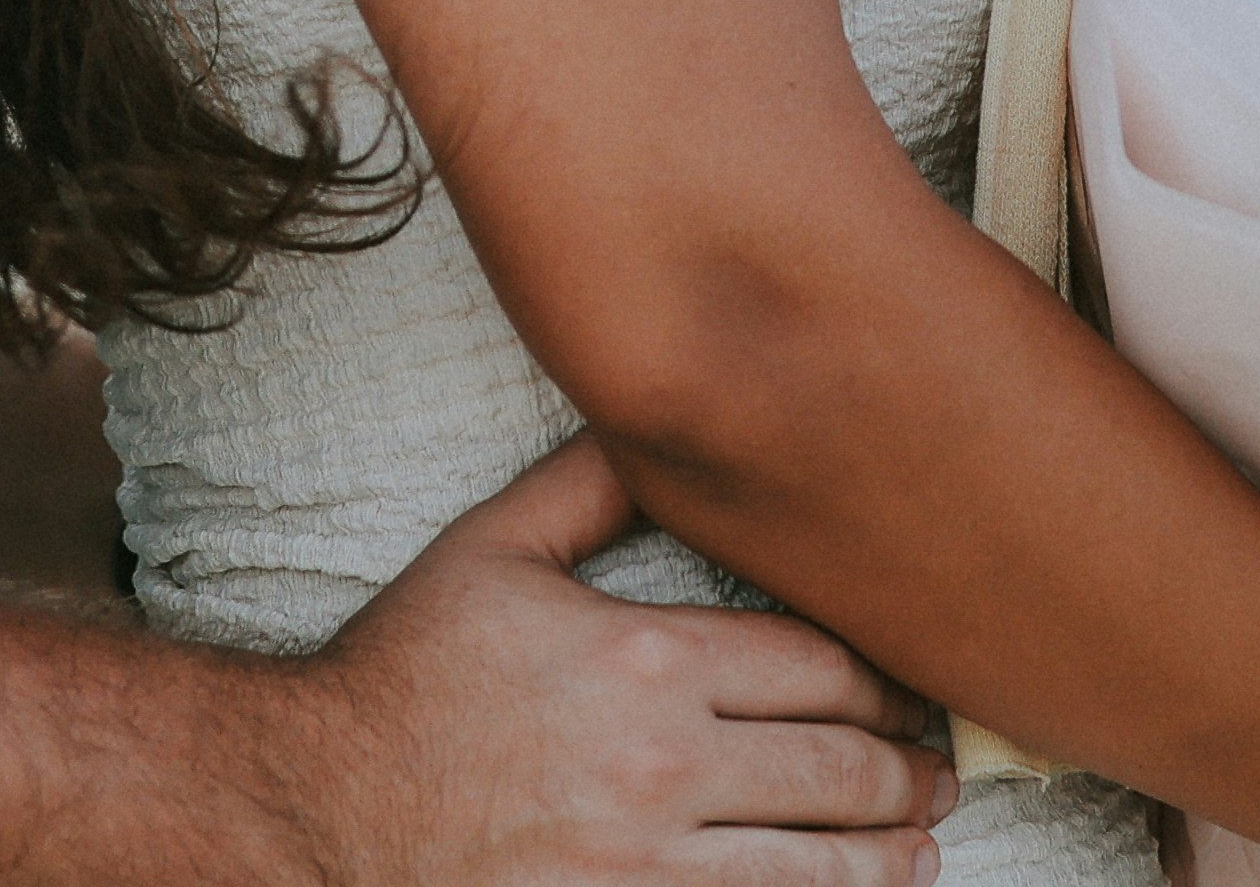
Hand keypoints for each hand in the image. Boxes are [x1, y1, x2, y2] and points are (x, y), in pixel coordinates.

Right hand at [295, 439, 954, 884]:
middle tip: (938, 771)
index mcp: (646, 659)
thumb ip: (588, 485)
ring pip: (820, 867)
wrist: (321, 811)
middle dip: (908, 771)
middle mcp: (666, 765)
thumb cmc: (404, 681)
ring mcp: (650, 867)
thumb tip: (661, 418)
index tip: (908, 692)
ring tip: (921, 848)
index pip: (818, 666)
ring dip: (890, 858)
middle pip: (841, 769)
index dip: (883, 682)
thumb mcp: (487, 554)